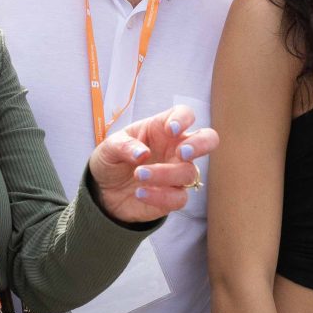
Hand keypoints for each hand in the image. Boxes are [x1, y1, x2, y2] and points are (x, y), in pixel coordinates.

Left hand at [85, 107, 219, 222]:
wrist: (104, 192)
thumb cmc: (112, 161)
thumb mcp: (109, 148)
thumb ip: (123, 146)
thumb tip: (142, 154)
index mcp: (162, 129)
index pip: (185, 114)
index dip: (184, 119)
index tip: (171, 129)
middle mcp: (175, 149)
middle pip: (208, 139)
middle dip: (201, 144)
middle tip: (181, 153)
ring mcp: (177, 173)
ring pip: (189, 173)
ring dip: (165, 174)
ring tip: (139, 175)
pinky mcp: (173, 197)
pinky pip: (179, 198)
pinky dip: (160, 196)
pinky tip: (140, 193)